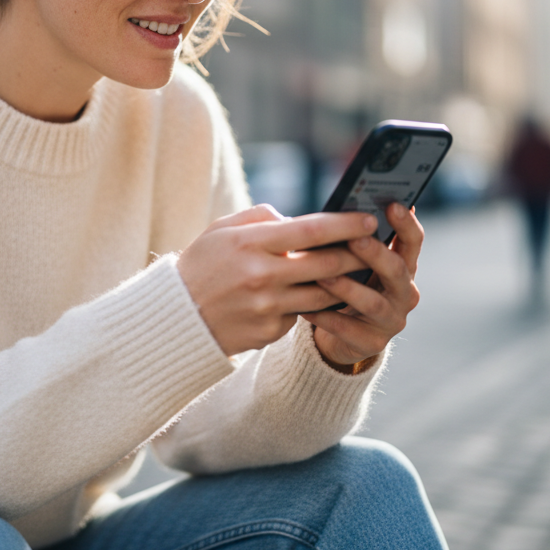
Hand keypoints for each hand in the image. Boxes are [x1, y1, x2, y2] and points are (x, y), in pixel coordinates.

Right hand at [177, 205, 379, 355]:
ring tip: (353, 272)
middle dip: (357, 255)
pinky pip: (299, 316)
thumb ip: (262, 217)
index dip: (345, 225)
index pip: (311, 230)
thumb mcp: (222, 229)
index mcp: (250, 243)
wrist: (176, 317)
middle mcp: (261, 276)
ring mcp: (266, 308)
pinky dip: (306, 305)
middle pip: (327, 265)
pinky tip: (306, 298)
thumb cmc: (202, 264)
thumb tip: (299, 220)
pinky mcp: (268, 332)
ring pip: (323, 295)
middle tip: (373, 247)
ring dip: (343, 284)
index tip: (368, 220)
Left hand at [301, 203, 423, 369]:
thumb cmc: (348, 286)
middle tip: (355, 238)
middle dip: (376, 253)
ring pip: (373, 302)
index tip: (392, 204)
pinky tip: (305, 308)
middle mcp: (404, 293)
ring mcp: (392, 320)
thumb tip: (341, 209)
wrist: (343, 335)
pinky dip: (326, 317)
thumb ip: (355, 241)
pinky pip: (348, 330)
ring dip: (348, 287)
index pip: (412, 242)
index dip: (406, 223)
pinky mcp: (373, 343)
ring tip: (321, 275)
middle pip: (397, 270)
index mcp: (403, 267)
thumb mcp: (356, 264)